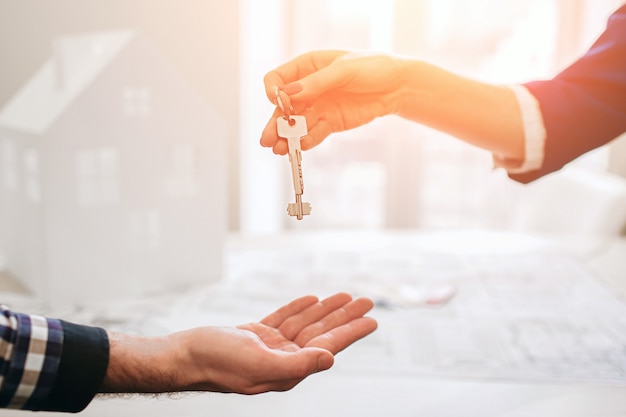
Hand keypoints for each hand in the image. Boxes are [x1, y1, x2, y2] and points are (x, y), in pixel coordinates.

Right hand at [101, 293, 376, 394]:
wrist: (185, 355)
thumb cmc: (218, 362)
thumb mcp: (260, 362)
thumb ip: (297, 363)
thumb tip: (330, 359)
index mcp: (288, 369)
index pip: (327, 347)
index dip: (351, 332)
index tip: (371, 320)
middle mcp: (283, 359)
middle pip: (321, 333)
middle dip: (344, 317)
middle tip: (366, 301)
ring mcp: (270, 347)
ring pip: (305, 324)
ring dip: (325, 309)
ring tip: (345, 296)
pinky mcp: (257, 336)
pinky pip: (284, 319)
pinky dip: (298, 308)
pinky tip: (311, 299)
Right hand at [260, 50, 406, 154]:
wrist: (397, 86)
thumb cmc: (372, 67)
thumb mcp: (344, 70)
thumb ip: (317, 83)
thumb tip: (288, 94)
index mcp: (307, 67)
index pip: (277, 79)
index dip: (273, 91)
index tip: (277, 101)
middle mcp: (308, 88)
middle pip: (283, 107)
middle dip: (275, 123)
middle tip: (267, 140)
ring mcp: (318, 107)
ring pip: (296, 124)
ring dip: (287, 137)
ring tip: (280, 150)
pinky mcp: (330, 123)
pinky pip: (314, 134)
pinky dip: (306, 141)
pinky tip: (300, 148)